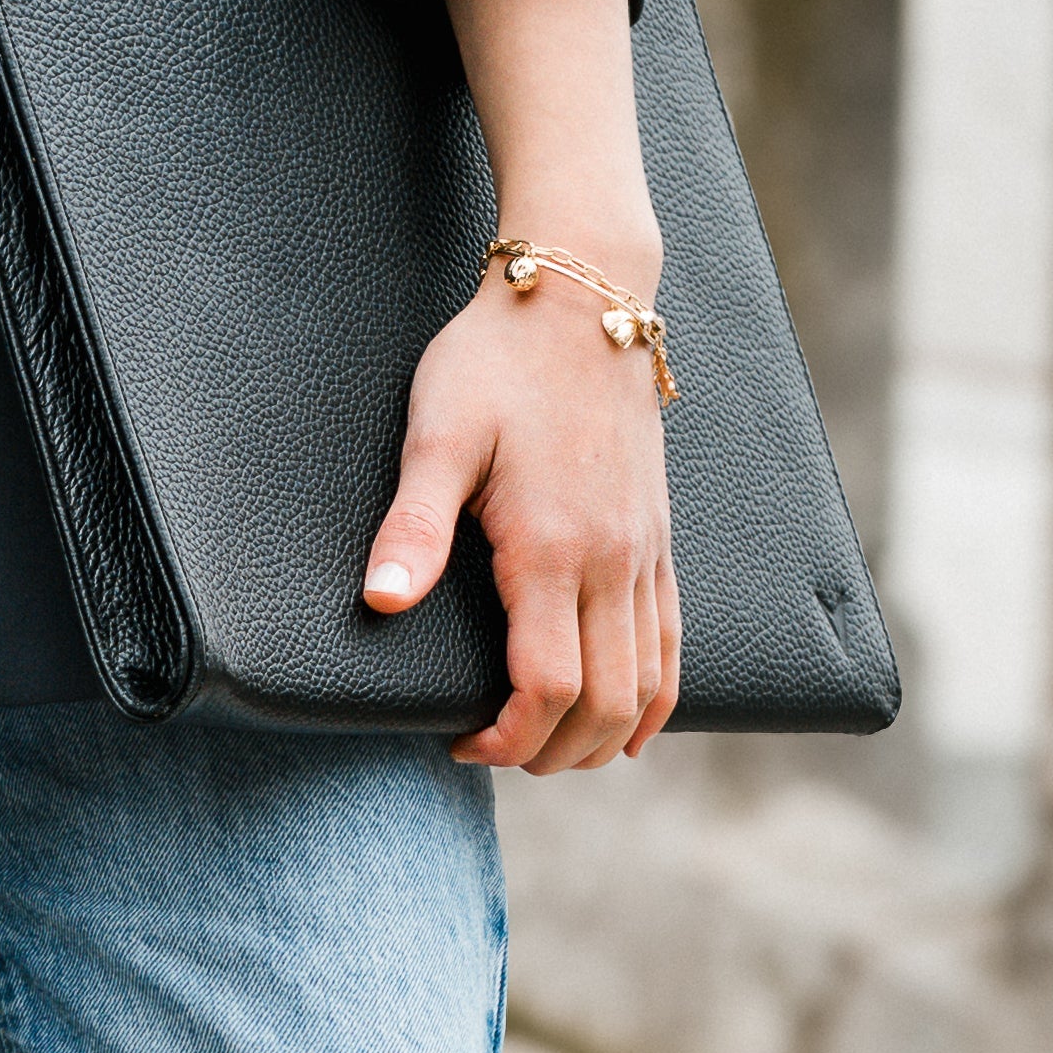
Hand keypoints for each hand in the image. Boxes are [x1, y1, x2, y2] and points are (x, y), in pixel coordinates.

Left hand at [367, 262, 681, 773]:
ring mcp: (644, 551)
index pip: (548, 687)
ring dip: (601, 736)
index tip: (461, 743)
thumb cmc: (496, 362)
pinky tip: (625, 725)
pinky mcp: (659, 537)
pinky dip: (652, 697)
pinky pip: (672, 639)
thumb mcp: (439, 434)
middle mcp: (612, 560)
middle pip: (602, 703)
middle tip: (496, 756)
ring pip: (646, 682)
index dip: (507, 737)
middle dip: (552, 753)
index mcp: (552, 547)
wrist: (581, 295)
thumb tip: (380, 601)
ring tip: (549, 751)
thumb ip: (414, 524)